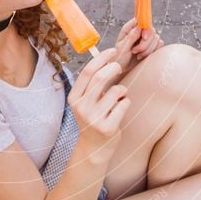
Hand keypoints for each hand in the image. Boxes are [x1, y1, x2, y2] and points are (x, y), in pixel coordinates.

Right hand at [68, 48, 130, 164]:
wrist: (94, 148)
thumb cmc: (93, 118)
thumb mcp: (86, 101)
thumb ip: (92, 84)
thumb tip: (106, 58)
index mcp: (74, 98)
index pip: (87, 72)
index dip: (101, 58)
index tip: (113, 51)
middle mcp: (81, 108)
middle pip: (100, 78)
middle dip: (113, 68)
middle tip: (119, 67)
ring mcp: (94, 119)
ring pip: (116, 91)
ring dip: (122, 90)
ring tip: (120, 96)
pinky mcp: (107, 128)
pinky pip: (124, 104)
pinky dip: (126, 101)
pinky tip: (121, 108)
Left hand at [112, 17, 164, 78]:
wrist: (122, 70)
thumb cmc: (119, 58)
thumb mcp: (122, 47)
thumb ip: (131, 37)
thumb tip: (139, 27)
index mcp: (130, 29)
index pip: (142, 21)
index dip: (145, 28)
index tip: (144, 37)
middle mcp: (139, 32)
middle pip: (151, 30)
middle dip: (145, 43)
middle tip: (135, 51)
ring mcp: (146, 39)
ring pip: (156, 39)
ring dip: (147, 49)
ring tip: (137, 55)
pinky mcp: (152, 46)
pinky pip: (159, 45)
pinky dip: (152, 51)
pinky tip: (143, 56)